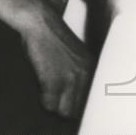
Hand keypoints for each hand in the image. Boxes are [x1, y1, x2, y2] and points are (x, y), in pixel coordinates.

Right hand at [0, 0, 93, 119]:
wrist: (41, 23)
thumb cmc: (55, 39)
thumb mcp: (78, 57)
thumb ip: (82, 76)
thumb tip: (78, 103)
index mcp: (94, 68)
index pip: (94, 101)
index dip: (83, 107)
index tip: (76, 109)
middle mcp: (86, 75)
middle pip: (80, 110)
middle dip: (69, 108)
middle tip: (59, 101)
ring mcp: (70, 79)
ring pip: (65, 111)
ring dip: (56, 106)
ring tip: (50, 93)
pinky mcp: (53, 82)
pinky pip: (49, 105)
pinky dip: (44, 101)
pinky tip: (42, 88)